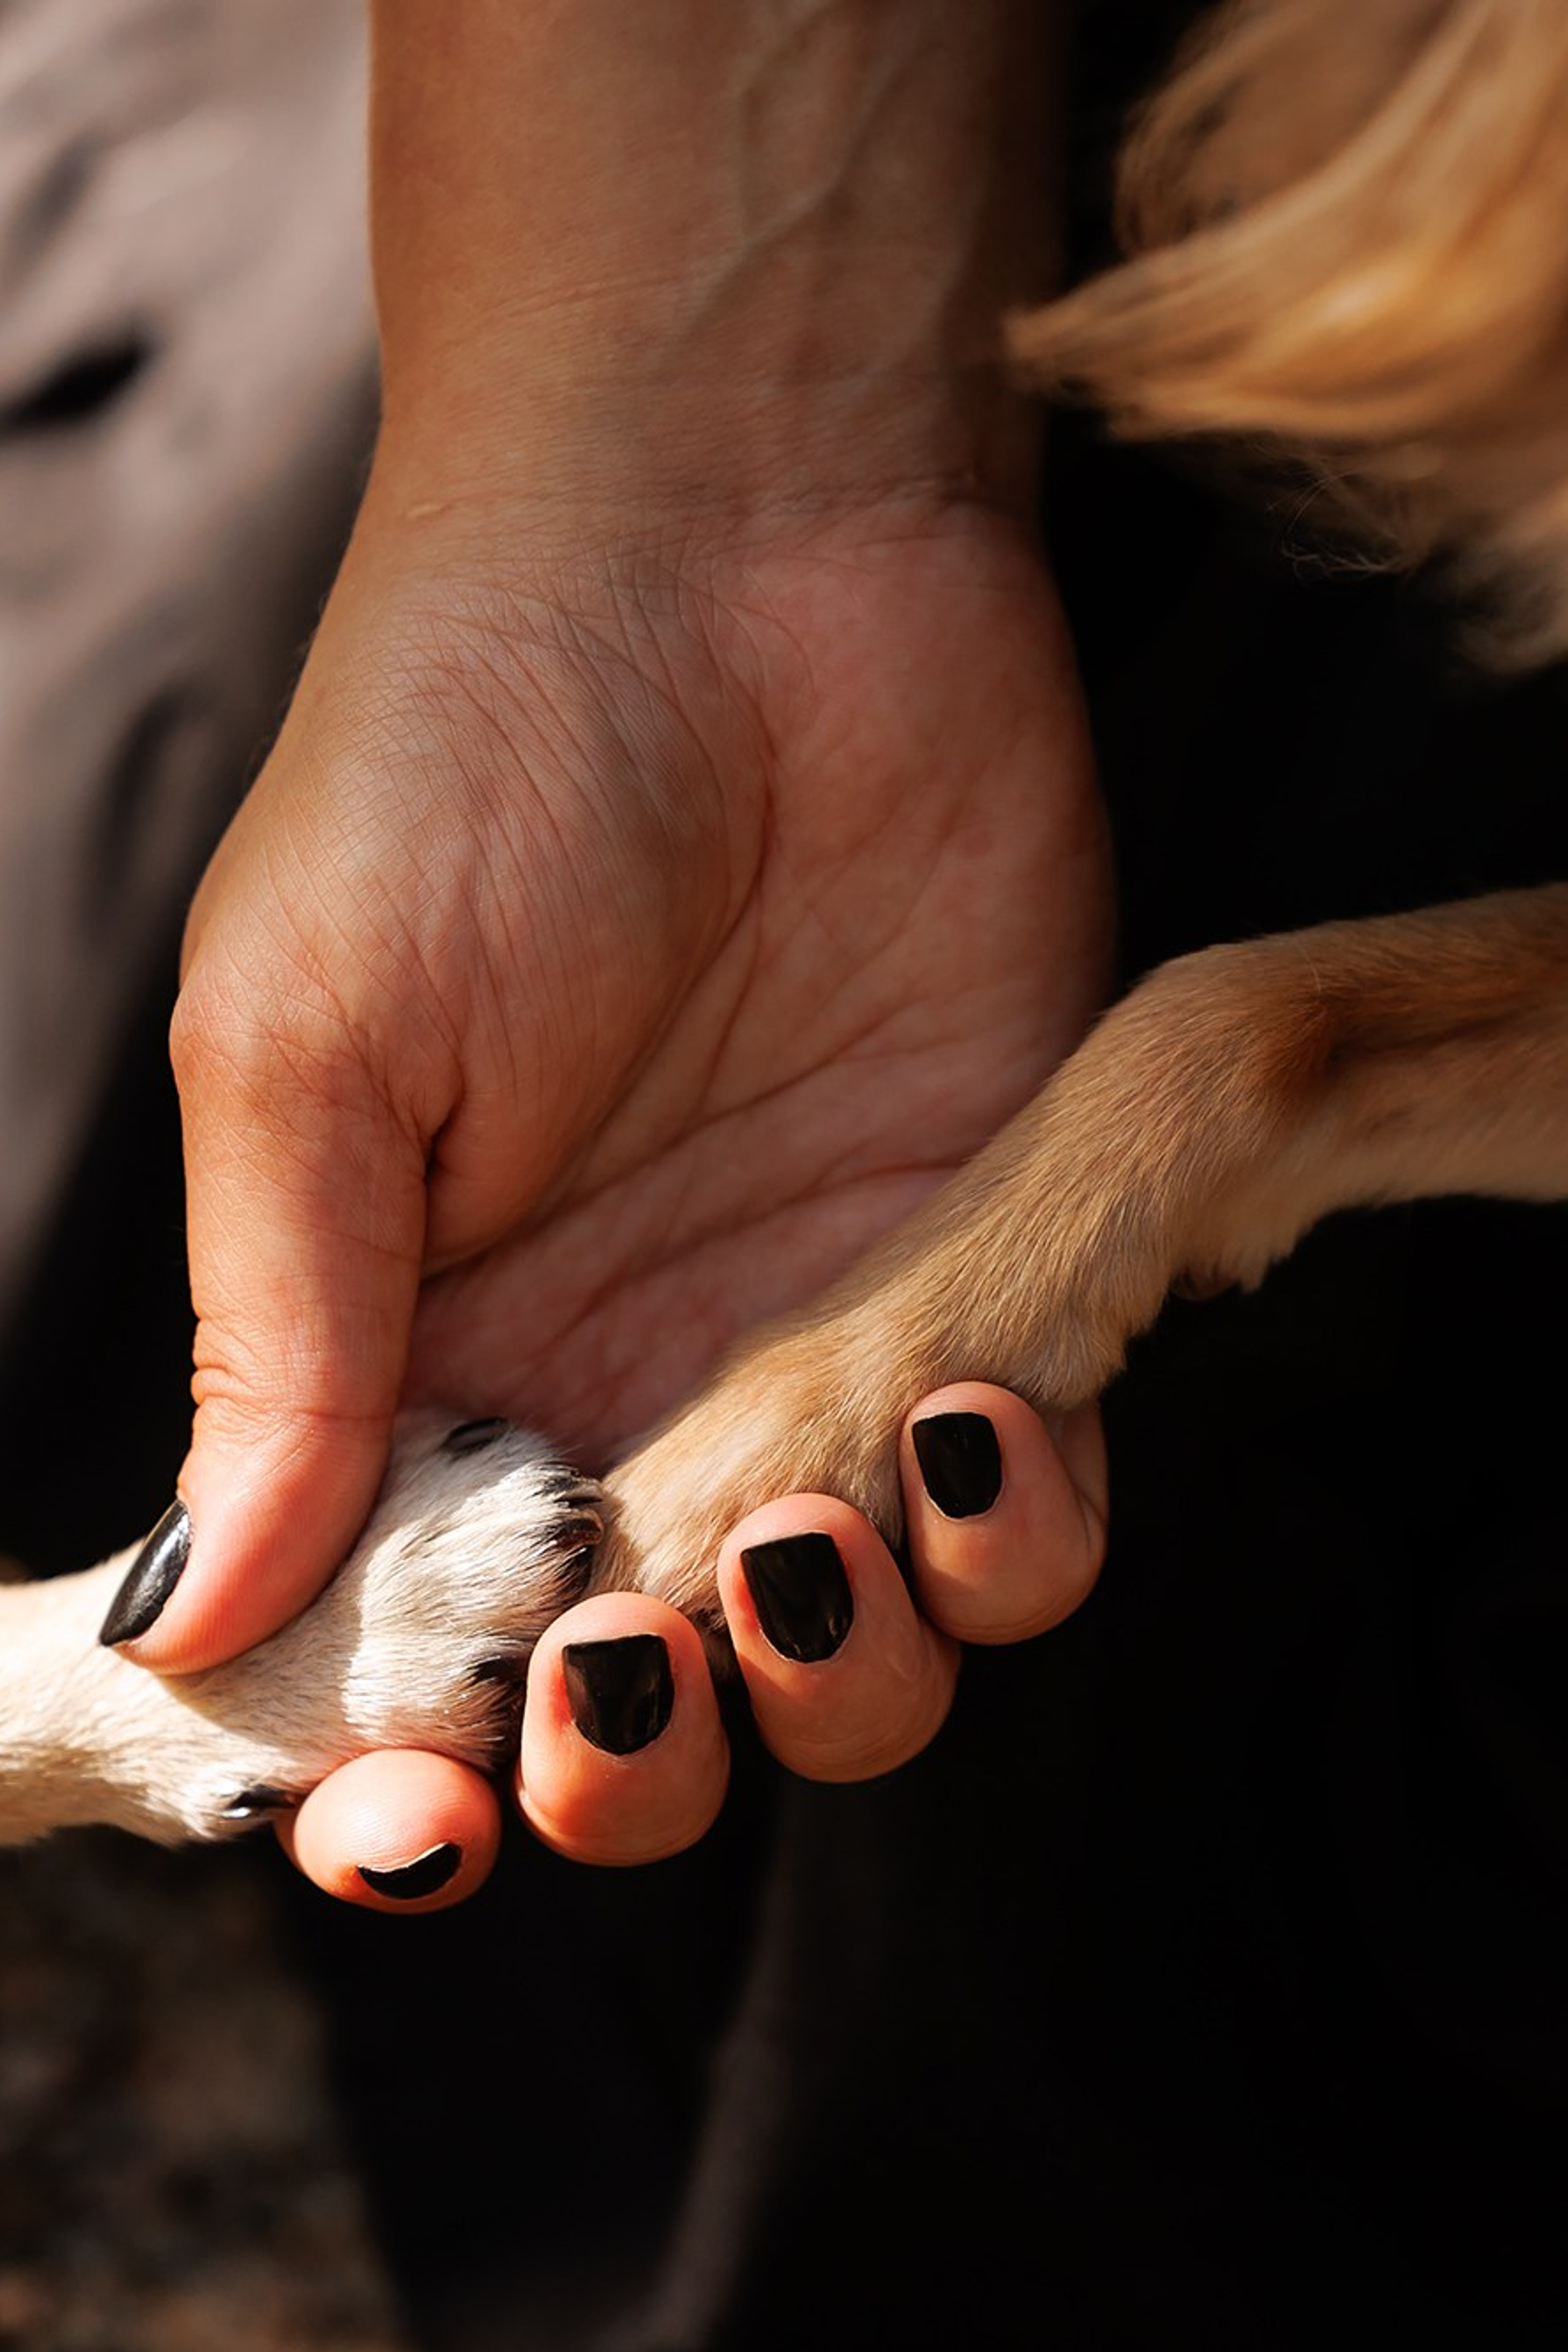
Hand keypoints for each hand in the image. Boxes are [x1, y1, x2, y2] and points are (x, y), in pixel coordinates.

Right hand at [132, 475, 1108, 1896]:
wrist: (736, 537)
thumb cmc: (462, 751)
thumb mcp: (304, 1046)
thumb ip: (272, 1343)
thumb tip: (193, 1615)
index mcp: (410, 1363)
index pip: (394, 1655)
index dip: (397, 1785)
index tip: (418, 1825)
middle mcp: (614, 1384)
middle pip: (644, 1712)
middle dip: (635, 1769)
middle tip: (618, 1680)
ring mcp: (811, 1335)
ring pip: (857, 1650)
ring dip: (846, 1676)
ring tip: (819, 1538)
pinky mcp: (995, 1255)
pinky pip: (1030, 1492)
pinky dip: (1023, 1527)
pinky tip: (979, 1426)